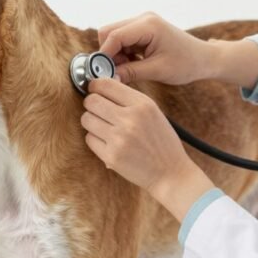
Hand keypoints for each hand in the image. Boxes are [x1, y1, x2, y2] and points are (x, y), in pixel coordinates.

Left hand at [81, 77, 202, 200]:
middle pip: (91, 101)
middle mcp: (130, 119)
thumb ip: (129, 98)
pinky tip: (108, 142)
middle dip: (91, 104)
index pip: (105, 84)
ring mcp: (119, 139)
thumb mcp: (153, 112)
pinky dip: (95, 139)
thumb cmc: (161, 142)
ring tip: (104, 127)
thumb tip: (100, 85)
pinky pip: (89, 139)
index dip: (95, 85)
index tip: (94, 90)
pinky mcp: (111, 156)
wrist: (170, 173)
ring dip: (91, 122)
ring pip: (86, 119)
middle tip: (97, 109)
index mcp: (143, 104)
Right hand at [98, 12, 216, 84]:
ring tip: (128, 70)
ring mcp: (143, 22)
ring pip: (113, 36)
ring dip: (116, 54)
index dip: (105, 55)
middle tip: (116, 72)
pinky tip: (134, 64)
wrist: (204, 59)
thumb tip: (109, 78)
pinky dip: (123, 53)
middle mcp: (143, 19)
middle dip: (109, 54)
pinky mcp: (143, 29)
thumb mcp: (157, 71)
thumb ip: (130, 72)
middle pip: (109, 32)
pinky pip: (122, 40)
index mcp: (148, 25)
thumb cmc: (186, 64)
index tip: (103, 73)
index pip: (114, 36)